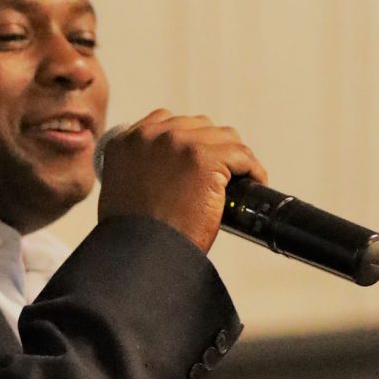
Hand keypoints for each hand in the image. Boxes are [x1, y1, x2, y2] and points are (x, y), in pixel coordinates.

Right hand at [96, 111, 268, 254]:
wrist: (142, 256)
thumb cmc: (135, 238)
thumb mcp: (123, 191)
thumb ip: (140, 171)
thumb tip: (169, 174)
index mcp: (127, 141)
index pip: (167, 121)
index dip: (190, 140)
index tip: (200, 161)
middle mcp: (150, 135)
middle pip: (199, 125)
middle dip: (213, 147)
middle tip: (224, 174)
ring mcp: (178, 143)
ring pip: (224, 137)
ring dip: (234, 157)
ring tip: (240, 179)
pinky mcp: (204, 158)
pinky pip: (241, 155)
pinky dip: (253, 170)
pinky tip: (254, 183)